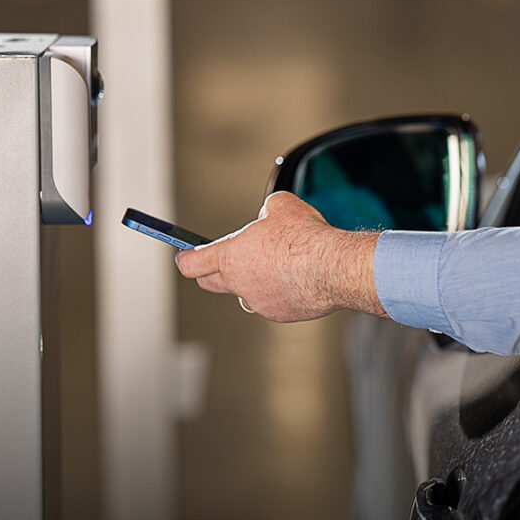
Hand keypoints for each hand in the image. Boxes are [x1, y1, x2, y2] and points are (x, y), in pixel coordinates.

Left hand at [175, 192, 385, 320]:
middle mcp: (240, 284)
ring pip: (245, 293)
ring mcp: (259, 302)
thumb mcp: (281, 205)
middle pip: (210, 283)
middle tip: (222, 260)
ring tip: (274, 265)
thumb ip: (265, 213)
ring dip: (250, 281)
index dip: (186, 258)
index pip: (192, 264)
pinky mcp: (280, 314)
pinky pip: (270, 302)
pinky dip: (277, 291)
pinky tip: (296, 278)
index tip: (184, 255)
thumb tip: (268, 217)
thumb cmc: (307, 237)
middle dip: (211, 271)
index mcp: (231, 256)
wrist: (335, 267)